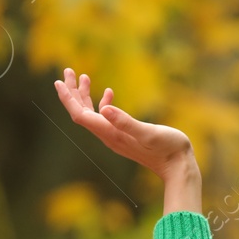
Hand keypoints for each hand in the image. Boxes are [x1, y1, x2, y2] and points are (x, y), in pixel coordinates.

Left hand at [54, 68, 201, 213]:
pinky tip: (109, 93)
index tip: (59, 81)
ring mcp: (115, 136)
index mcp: (111, 133)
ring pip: (92, 114)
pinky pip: (106, 118)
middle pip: (81, 113)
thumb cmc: (168, 149)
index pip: (80, 114)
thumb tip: (104, 107)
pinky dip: (103, 103)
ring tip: (84, 77)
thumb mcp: (149, 133)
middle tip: (67, 71)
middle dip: (72, 92)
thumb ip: (126, 121)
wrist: (178, 167)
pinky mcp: (124, 136)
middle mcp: (109, 136)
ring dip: (85, 96)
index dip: (68, 98)